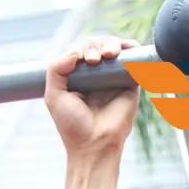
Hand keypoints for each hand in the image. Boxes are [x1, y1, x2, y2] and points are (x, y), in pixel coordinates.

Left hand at [45, 34, 140, 164]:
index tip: (80, 60)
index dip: (82, 48)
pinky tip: (126, 48)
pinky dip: (132, 47)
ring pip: (116, 48)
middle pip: (99, 45)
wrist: (94, 145)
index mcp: (79, 78)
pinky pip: (135, 59)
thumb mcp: (54, 97)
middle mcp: (97, 76)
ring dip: (112, 43)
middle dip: (96, 45)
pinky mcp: (130, 83)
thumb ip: (55, 70)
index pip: (82, 50)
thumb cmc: (73, 126)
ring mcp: (114, 78)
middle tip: (93, 60)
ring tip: (108, 54)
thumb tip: (75, 51)